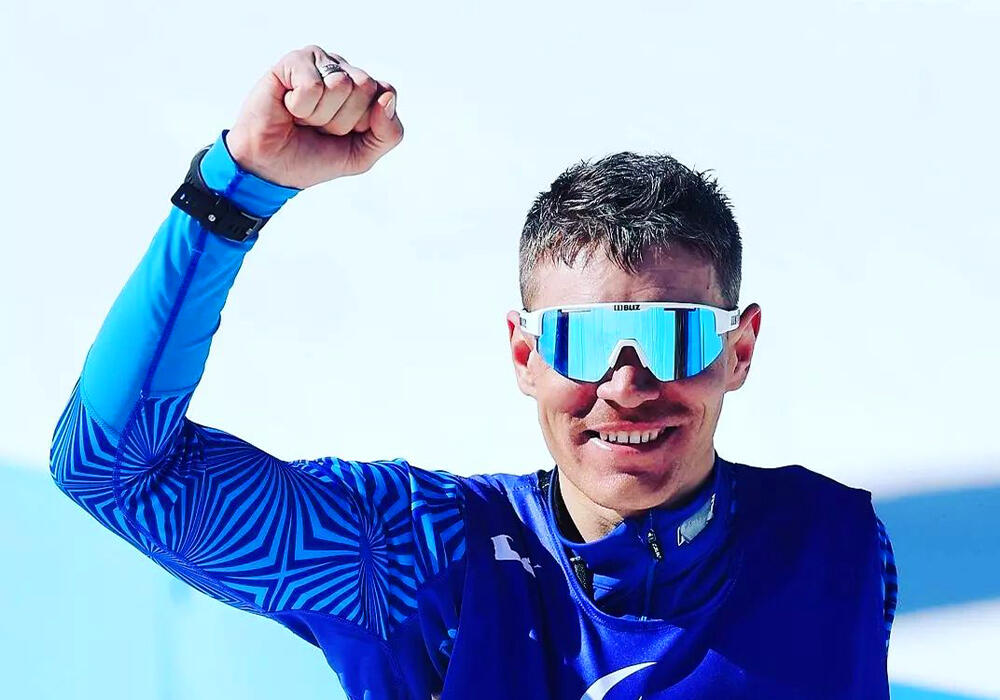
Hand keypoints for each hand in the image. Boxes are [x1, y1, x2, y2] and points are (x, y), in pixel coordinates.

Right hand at [225, 45, 402, 188]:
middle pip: (365, 87)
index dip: (365, 124)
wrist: (271, 167)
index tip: (342, 134)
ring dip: (319, 115)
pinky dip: (300, 107)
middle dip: (342, 120)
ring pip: (340, 85)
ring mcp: (320, 61)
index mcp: (365, 89)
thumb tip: (387, 97)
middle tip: (319, 127)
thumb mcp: (362, 155)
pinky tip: (288, 107)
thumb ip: (390, 133)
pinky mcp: (294, 61)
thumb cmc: (315, 157)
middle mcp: (344, 70)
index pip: (386, 93)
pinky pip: (312, 86)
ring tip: (303, 118)